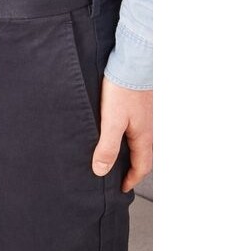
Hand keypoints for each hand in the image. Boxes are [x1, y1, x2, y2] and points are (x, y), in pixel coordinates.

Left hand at [91, 77, 152, 192]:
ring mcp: (148, 117)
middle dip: (134, 169)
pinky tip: (120, 133)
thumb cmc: (123, 90)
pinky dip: (132, 138)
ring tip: (119, 158)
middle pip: (144, 155)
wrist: (133, 62)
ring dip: (133, 153)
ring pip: (142, 142)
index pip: (142, 166)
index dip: (132, 179)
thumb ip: (107, 147)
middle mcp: (150, 129)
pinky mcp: (143, 106)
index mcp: (144, 136)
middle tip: (121, 177)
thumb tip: (101, 171)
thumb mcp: (111, 122)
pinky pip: (140, 129)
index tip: (123, 188)